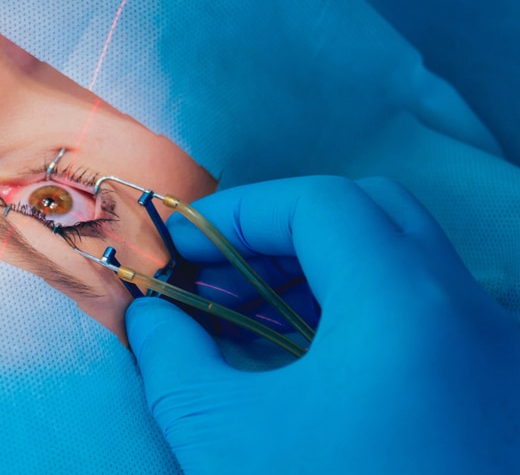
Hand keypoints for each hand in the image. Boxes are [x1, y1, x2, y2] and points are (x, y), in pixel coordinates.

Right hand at [127, 176, 519, 473]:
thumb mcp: (221, 434)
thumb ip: (172, 354)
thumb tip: (150, 314)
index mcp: (404, 304)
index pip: (318, 202)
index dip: (240, 211)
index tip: (184, 246)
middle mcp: (466, 314)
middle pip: (372, 213)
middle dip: (284, 229)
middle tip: (221, 271)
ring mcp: (495, 357)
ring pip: (405, 263)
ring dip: (321, 270)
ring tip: (253, 316)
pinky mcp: (496, 398)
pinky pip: (426, 316)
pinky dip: (361, 312)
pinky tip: (310, 364)